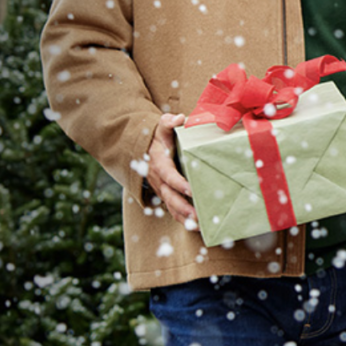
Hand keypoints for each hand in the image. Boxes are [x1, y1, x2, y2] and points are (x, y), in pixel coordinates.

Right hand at [146, 113, 198, 230]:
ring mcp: (161, 189)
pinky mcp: (166, 195)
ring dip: (184, 217)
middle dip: (183, 207)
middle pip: (169, 196)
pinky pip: (173, 210)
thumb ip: (169, 122)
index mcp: (159, 162)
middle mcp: (158, 179)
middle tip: (197, 214)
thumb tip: (180, 118)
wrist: (146, 147)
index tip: (190, 189)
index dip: (178, 183)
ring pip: (171, 206)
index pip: (168, 175)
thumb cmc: (160, 136)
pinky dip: (183, 220)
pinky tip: (198, 227)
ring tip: (199, 225)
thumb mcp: (162, 125)